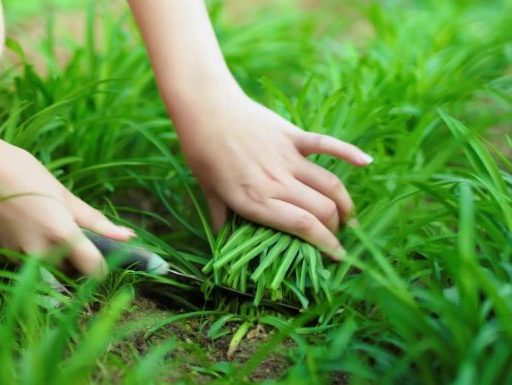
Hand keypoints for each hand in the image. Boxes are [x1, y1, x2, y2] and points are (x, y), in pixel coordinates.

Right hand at [0, 132, 134, 276]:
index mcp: (62, 234)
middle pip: (71, 275)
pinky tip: (24, 227)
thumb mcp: (64, 195)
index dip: (102, 267)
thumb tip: (129, 237)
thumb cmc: (24, 174)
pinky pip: (26, 264)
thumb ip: (97, 222)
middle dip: (76, 262)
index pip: (94, 271)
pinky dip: (31, 253)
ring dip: (54, 258)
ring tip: (44, 226)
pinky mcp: (0, 258)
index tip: (102, 257)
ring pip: (48, 271)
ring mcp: (18, 258)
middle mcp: (40, 253)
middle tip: (71, 235)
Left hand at [174, 92, 371, 259]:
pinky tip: (367, 163)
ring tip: (348, 217)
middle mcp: (276, 182)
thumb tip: (223, 242)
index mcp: (254, 201)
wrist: (205, 108)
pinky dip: (349, 153)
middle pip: (322, 211)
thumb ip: (221, 217)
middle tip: (334, 235)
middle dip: (335, 228)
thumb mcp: (208, 191)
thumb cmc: (202, 152)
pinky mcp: (293, 136)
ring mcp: (287, 158)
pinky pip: (327, 145)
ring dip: (344, 204)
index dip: (325, 245)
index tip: (336, 256)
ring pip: (329, 185)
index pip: (303, 228)